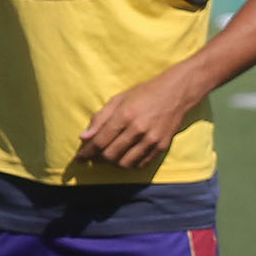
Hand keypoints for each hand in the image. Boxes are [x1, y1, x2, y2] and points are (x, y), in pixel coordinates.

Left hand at [77, 70, 197, 169]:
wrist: (177, 91)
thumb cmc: (144, 93)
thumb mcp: (118, 99)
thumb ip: (100, 118)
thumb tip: (84, 137)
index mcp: (124, 115)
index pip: (100, 141)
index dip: (86, 152)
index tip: (79, 158)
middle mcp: (138, 129)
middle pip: (110, 155)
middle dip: (98, 159)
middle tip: (94, 156)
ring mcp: (152, 139)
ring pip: (125, 163)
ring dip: (113, 163)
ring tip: (110, 156)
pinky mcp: (162, 145)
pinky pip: (141, 164)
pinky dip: (130, 164)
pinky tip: (126, 156)